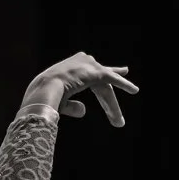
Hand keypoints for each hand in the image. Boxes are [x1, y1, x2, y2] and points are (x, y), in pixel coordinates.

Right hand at [22, 53, 138, 125]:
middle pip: (100, 83)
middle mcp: (81, 63)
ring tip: (121, 116)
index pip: (88, 79)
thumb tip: (84, 111)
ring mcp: (89, 66)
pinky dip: (124, 84)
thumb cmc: (46, 97)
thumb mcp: (59, 102)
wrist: (44, 89)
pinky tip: (134, 91)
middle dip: (109, 96)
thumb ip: (72, 107)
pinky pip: (113, 79)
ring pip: (105, 88)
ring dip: (112, 106)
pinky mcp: (96, 72)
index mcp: (70, 69)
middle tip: (129, 89)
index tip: (104, 91)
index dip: (98, 86)